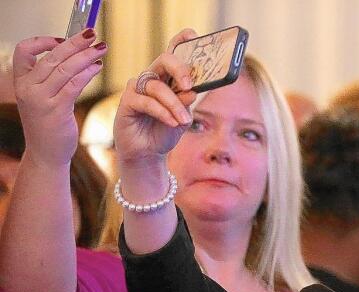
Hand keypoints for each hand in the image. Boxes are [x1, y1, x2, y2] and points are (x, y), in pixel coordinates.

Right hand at [11, 31, 106, 167]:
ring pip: (64, 68)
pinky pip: (73, 84)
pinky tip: (98, 67)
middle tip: (92, 34)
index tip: (62, 40)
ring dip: (86, 56)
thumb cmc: (48, 125)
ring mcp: (40, 98)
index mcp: (21, 82)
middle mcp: (27, 88)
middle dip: (74, 43)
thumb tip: (71, 57)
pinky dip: (87, 73)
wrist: (46, 154)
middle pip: (51, 56)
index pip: (23, 50)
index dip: (42, 41)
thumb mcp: (42, 99)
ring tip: (101, 49)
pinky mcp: (55, 109)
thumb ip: (50, 80)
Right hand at [113, 29, 198, 170]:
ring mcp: (138, 88)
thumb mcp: (182, 118)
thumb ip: (187, 103)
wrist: (148, 153)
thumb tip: (192, 90)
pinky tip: (171, 122)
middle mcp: (152, 79)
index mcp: (168, 79)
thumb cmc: (164, 132)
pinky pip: (146, 101)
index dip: (180, 42)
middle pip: (164, 61)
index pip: (173, 55)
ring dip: (174, 105)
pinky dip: (162, 112)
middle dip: (180, 69)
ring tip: (184, 120)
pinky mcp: (128, 101)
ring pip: (158, 87)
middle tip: (191, 85)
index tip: (191, 34)